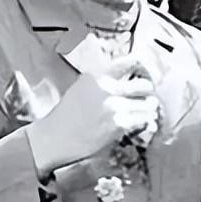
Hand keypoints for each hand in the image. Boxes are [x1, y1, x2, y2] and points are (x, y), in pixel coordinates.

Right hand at [27, 56, 158, 177]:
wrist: (52, 139)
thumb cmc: (66, 116)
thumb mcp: (82, 88)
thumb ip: (104, 81)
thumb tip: (130, 78)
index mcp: (97, 75)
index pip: (130, 62)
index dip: (143, 67)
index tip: (146, 73)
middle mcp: (107, 87)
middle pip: (144, 85)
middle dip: (148, 92)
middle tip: (147, 97)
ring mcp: (114, 106)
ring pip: (148, 104)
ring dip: (148, 109)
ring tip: (145, 112)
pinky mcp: (119, 123)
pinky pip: (144, 119)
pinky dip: (145, 122)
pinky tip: (141, 124)